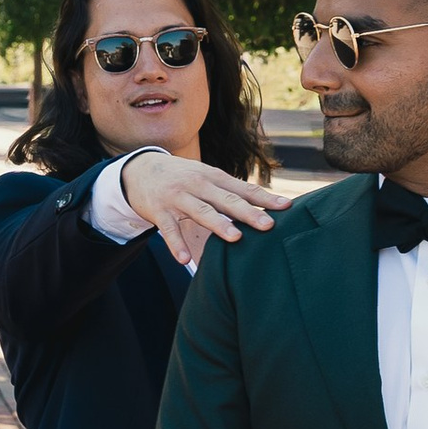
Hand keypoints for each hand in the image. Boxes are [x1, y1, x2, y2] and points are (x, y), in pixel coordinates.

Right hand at [116, 146, 276, 266]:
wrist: (140, 169)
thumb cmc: (182, 177)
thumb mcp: (206, 177)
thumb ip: (230, 191)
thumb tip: (264, 204)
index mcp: (213, 177)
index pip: (244, 189)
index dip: (265, 198)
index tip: (287, 207)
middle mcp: (198, 185)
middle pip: (227, 200)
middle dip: (248, 213)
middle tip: (268, 226)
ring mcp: (178, 197)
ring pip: (201, 212)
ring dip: (219, 225)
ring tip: (236, 238)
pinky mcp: (159, 211)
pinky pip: (169, 230)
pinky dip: (176, 244)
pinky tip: (184, 259)